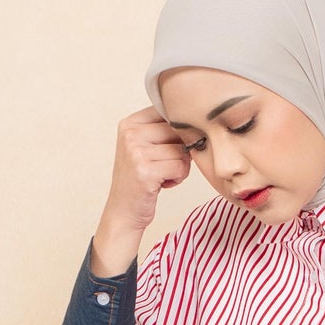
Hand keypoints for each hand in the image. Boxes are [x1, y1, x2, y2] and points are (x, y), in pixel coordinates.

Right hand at [90, 106, 189, 275]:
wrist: (123, 212)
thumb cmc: (140, 180)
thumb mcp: (145, 148)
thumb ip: (165, 130)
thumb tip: (200, 120)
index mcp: (130, 123)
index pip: (168, 111)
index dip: (179, 131)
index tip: (170, 148)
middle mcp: (130, 133)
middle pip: (177, 130)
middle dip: (180, 150)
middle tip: (166, 165)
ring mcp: (136, 151)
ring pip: (181, 150)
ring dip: (180, 167)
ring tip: (163, 176)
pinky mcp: (145, 171)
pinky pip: (180, 167)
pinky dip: (178, 178)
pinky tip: (163, 184)